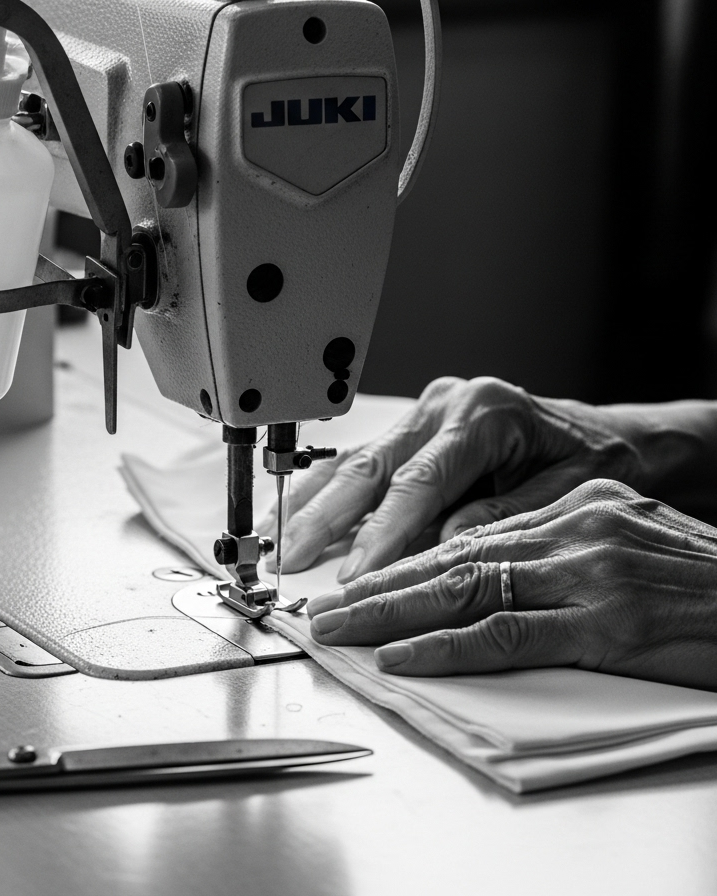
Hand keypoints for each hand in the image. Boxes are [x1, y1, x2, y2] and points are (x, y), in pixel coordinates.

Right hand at [259, 376, 716, 581]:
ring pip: (355, 460)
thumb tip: (442, 547)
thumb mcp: (566, 491)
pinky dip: (325, 491)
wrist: (601, 435)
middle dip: (327, 519)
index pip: (421, 480)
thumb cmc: (589, 459)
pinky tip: (295, 515)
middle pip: (373, 466)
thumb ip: (502, 517)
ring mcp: (425, 411)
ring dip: (312, 504)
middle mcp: (447, 404)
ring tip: (275, 542)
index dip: (383, 532)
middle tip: (290, 561)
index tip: (356, 575)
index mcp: (485, 412)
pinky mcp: (413, 425)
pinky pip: (360, 459)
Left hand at [307, 479, 716, 689]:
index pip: (468, 533)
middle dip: (378, 581)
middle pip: (452, 554)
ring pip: (466, 586)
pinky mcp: (608, 619)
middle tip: (323, 605)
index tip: (357, 579)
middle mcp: (571, 528)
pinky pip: (509, 633)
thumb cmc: (699, 578)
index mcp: (571, 508)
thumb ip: (554, 555)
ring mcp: (587, 570)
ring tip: (341, 629)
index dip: (403, 557)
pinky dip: (448, 645)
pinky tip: (404, 655)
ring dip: (392, 611)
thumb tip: (483, 578)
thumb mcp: (621, 544)